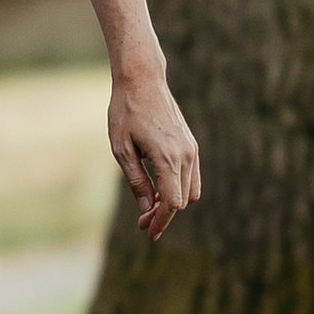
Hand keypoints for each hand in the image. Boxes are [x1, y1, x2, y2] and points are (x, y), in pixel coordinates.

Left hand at [109, 59, 201, 241]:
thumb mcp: (122, 149)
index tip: (149, 233)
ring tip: (148, 205)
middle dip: (163, 215)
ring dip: (172, 201)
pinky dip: (178, 186)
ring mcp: (191, 148)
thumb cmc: (126, 112)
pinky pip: (191, 175)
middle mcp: (186, 155)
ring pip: (191, 190)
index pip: (172, 202)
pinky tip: (157, 187)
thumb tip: (146, 209)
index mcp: (168, 157)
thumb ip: (137, 181)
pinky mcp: (191, 143)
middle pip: (182, 200)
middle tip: (141, 222)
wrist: (142, 79)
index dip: (161, 221)